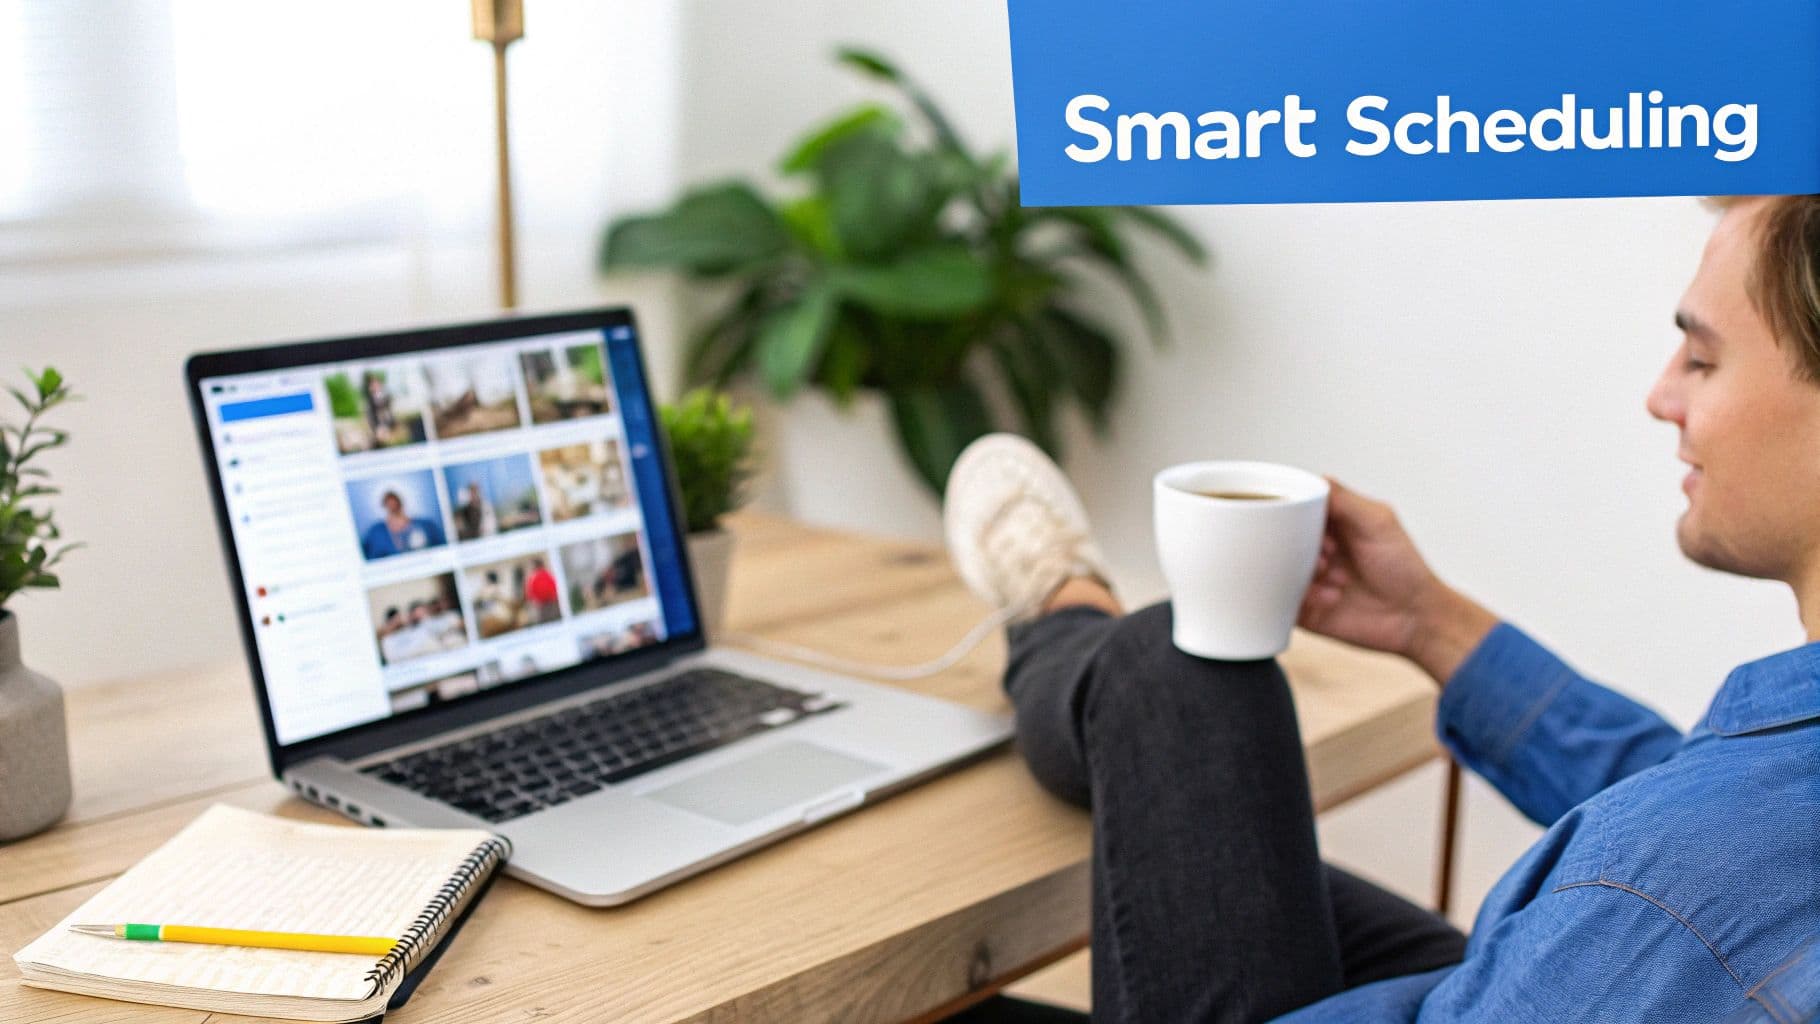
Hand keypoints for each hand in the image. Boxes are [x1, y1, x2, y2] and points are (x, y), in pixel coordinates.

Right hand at [1297, 479, 1496, 683]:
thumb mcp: (1379, 522)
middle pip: (1279, 538)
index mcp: (1329, 524)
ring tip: (1335, 578)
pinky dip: (1304, 598)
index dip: (1297, 516)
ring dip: (1303, 574)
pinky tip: (1333, 598)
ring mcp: (1306, 578)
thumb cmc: (1405, 569)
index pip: (1294, 508)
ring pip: (1276, 570)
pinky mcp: (1302, 608)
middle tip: (1326, 557)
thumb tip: (1312, 481)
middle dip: (1298, 547)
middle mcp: (1314, 549)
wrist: (1415, 617)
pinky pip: (1280, 601)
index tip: (1314, 527)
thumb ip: (1344, 500)